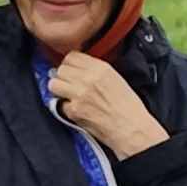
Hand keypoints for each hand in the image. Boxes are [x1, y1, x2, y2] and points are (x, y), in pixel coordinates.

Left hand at [45, 53, 169, 159]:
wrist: (132, 129)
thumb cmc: (128, 108)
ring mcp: (79, 94)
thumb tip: (77, 69)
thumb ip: (96, 71)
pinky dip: (64, 107)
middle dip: (63, 77)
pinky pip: (58, 104)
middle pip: (61, 69)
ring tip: (67, 95)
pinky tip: (75, 110)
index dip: (70, 64)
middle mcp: (88, 78)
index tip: (71, 70)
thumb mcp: (116, 79)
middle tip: (69, 84)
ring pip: (54, 84)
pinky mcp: (74, 110)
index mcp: (101, 68)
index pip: (72, 56)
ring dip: (58, 89)